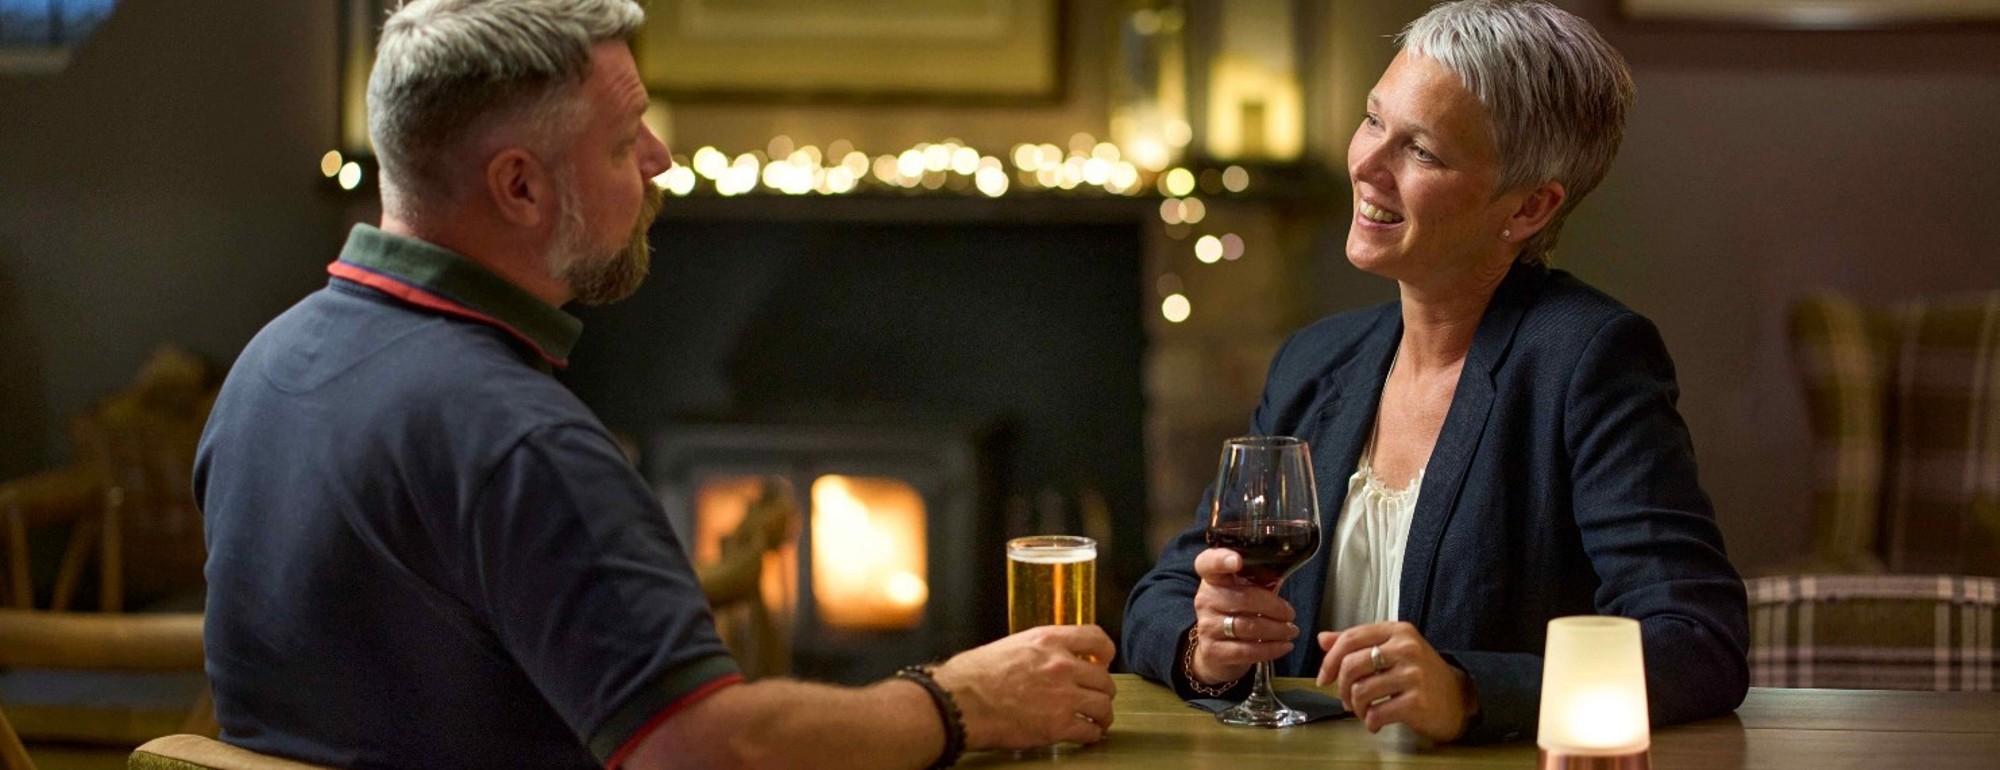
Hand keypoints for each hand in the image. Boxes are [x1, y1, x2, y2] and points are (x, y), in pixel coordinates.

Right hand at [930, 624, 1116, 749]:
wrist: (959, 703)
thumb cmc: (973, 676)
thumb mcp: (1011, 645)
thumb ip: (1039, 650)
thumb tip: (1050, 658)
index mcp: (1048, 640)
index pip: (1096, 638)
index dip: (1105, 652)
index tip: (1103, 661)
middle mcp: (1061, 665)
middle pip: (1104, 679)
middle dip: (1101, 690)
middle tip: (1093, 697)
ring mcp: (1062, 696)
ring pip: (1103, 705)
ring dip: (1101, 715)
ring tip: (1096, 720)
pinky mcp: (1058, 725)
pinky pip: (1089, 731)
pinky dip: (1091, 735)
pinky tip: (1084, 735)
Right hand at [1188, 548, 1299, 685]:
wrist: (1217, 648)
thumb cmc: (1238, 611)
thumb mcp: (1243, 589)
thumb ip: (1257, 578)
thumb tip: (1287, 568)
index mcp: (1212, 578)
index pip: (1208, 563)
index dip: (1221, 560)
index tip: (1237, 561)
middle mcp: (1205, 599)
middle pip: (1243, 598)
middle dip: (1274, 607)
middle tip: (1291, 614)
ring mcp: (1206, 626)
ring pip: (1247, 626)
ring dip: (1276, 630)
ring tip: (1292, 631)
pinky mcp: (1212, 650)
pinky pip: (1246, 650)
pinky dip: (1270, 649)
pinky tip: (1285, 646)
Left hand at [1316, 621, 1474, 741]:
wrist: (1459, 699)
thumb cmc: (1421, 674)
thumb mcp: (1392, 650)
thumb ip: (1358, 643)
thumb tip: (1322, 638)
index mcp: (1397, 631)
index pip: (1350, 638)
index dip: (1330, 660)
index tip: (1324, 677)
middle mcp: (1406, 648)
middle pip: (1351, 665)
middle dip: (1342, 688)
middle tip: (1346, 699)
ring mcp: (1413, 674)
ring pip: (1361, 691)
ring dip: (1356, 707)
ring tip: (1364, 711)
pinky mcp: (1417, 701)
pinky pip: (1376, 713)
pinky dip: (1370, 722)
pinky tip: (1376, 722)